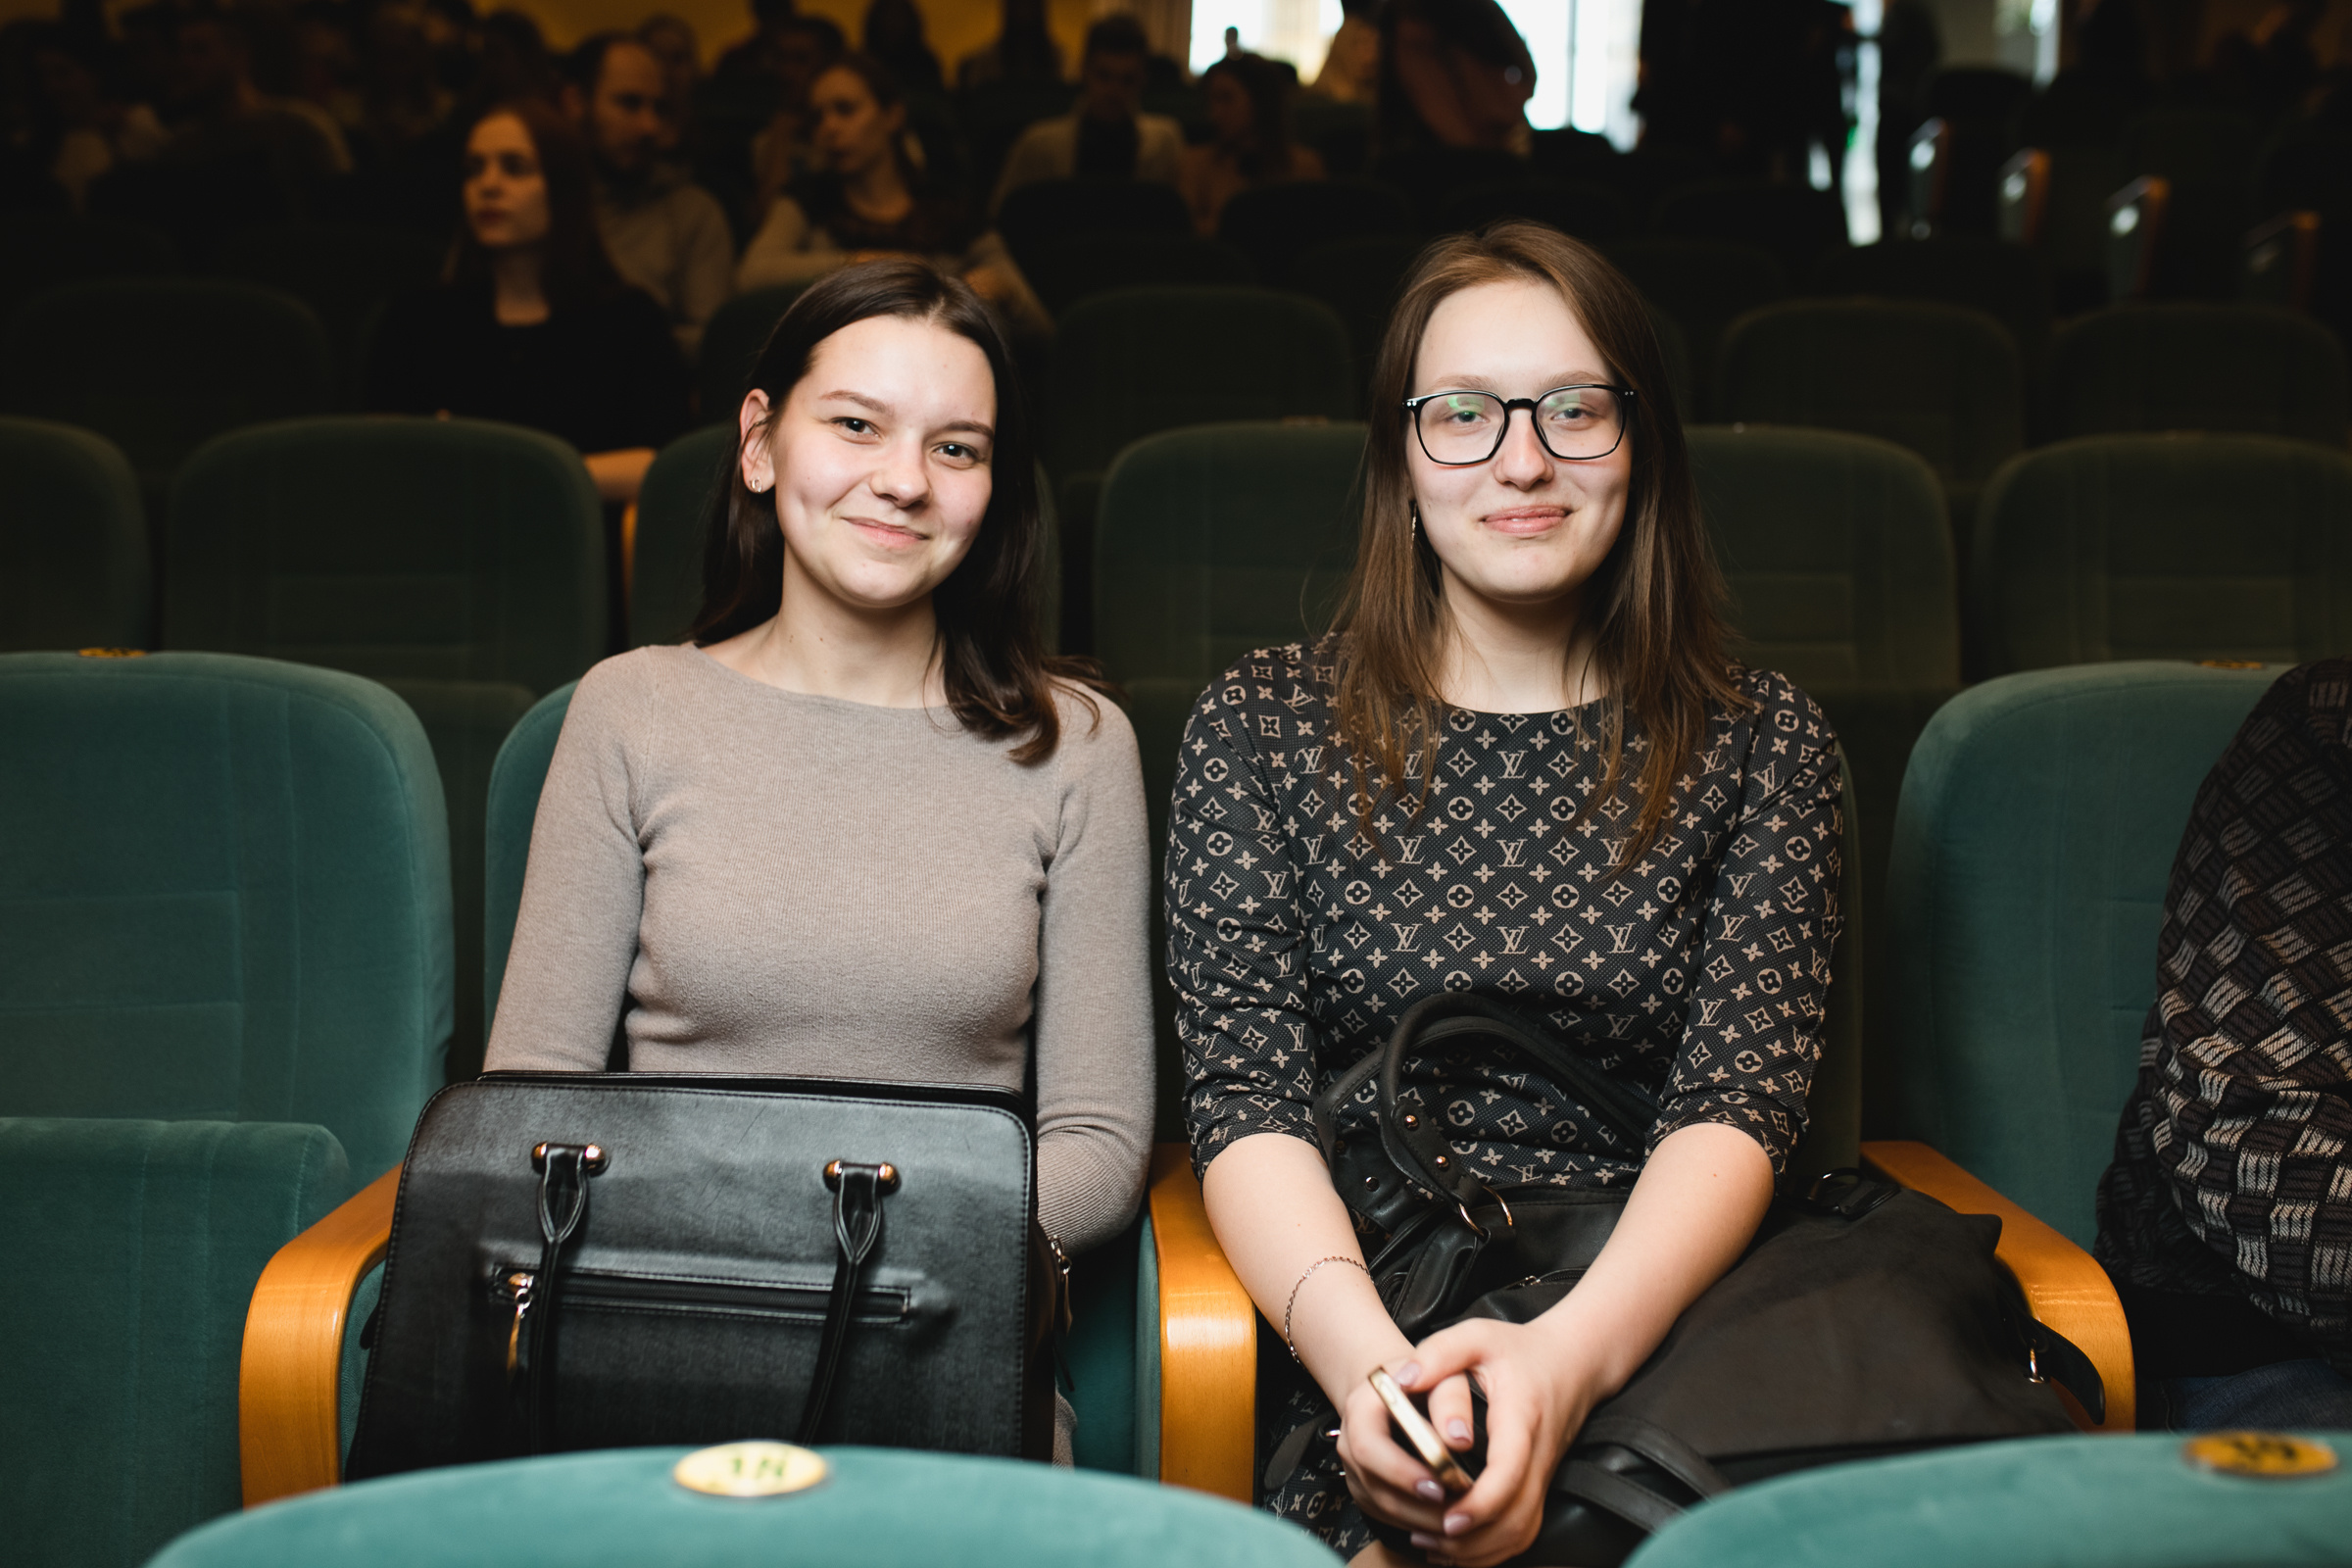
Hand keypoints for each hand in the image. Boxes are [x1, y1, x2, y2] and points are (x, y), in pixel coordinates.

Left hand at [1365, 1319, 1607, 1567]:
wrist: (1573, 1362)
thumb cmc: (1520, 1350)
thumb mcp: (1477, 1335)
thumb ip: (1438, 1352)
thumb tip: (1401, 1380)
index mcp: (1520, 1419)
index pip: (1508, 1472)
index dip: (1480, 1502)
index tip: (1448, 1516)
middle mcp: (1537, 1455)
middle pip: (1516, 1516)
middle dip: (1472, 1537)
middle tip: (1426, 1536)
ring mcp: (1542, 1475)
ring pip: (1521, 1531)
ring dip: (1479, 1549)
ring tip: (1431, 1546)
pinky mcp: (1539, 1485)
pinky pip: (1522, 1530)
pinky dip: (1492, 1548)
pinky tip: (1456, 1547)